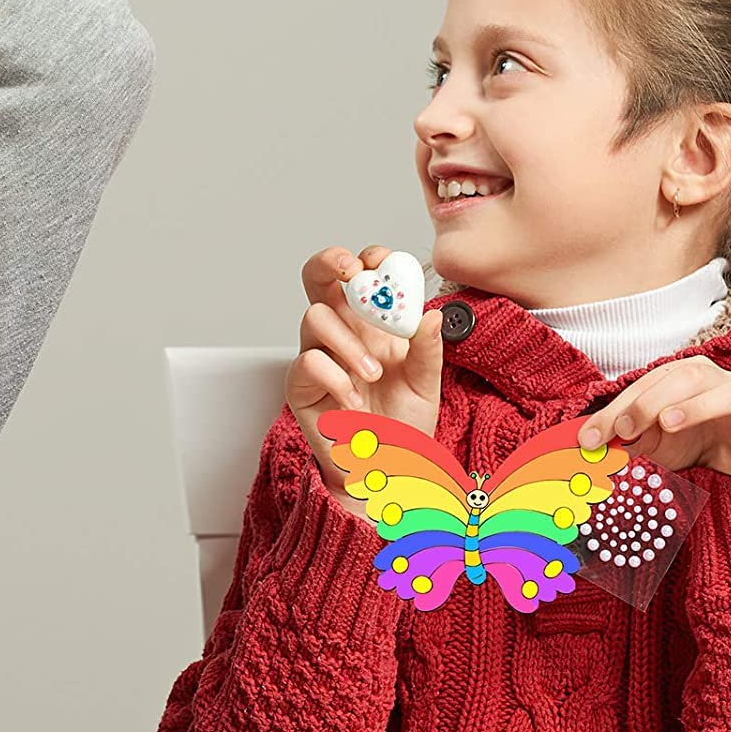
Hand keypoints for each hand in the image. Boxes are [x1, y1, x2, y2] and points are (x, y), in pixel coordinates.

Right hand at [286, 245, 443, 502]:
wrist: (387, 472)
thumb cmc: (402, 426)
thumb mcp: (427, 384)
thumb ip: (427, 349)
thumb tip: (429, 314)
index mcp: (372, 324)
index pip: (361, 275)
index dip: (367, 259)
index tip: (383, 262)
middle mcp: (341, 333)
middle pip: (319, 279)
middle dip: (331, 264)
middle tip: (352, 272)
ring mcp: (319, 357)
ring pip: (314, 317)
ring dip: (347, 340)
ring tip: (371, 374)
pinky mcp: (301, 386)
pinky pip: (308, 363)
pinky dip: (335, 378)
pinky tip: (353, 400)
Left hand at [578, 356, 730, 473]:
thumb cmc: (698, 444)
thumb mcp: (657, 444)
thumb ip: (628, 440)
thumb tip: (591, 445)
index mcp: (671, 378)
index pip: (637, 388)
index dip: (610, 411)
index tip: (587, 438)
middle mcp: (698, 374)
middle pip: (663, 378)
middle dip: (635, 404)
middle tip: (619, 430)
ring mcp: (724, 385)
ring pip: (693, 378)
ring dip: (664, 400)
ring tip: (650, 424)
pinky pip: (728, 397)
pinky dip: (700, 407)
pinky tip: (675, 421)